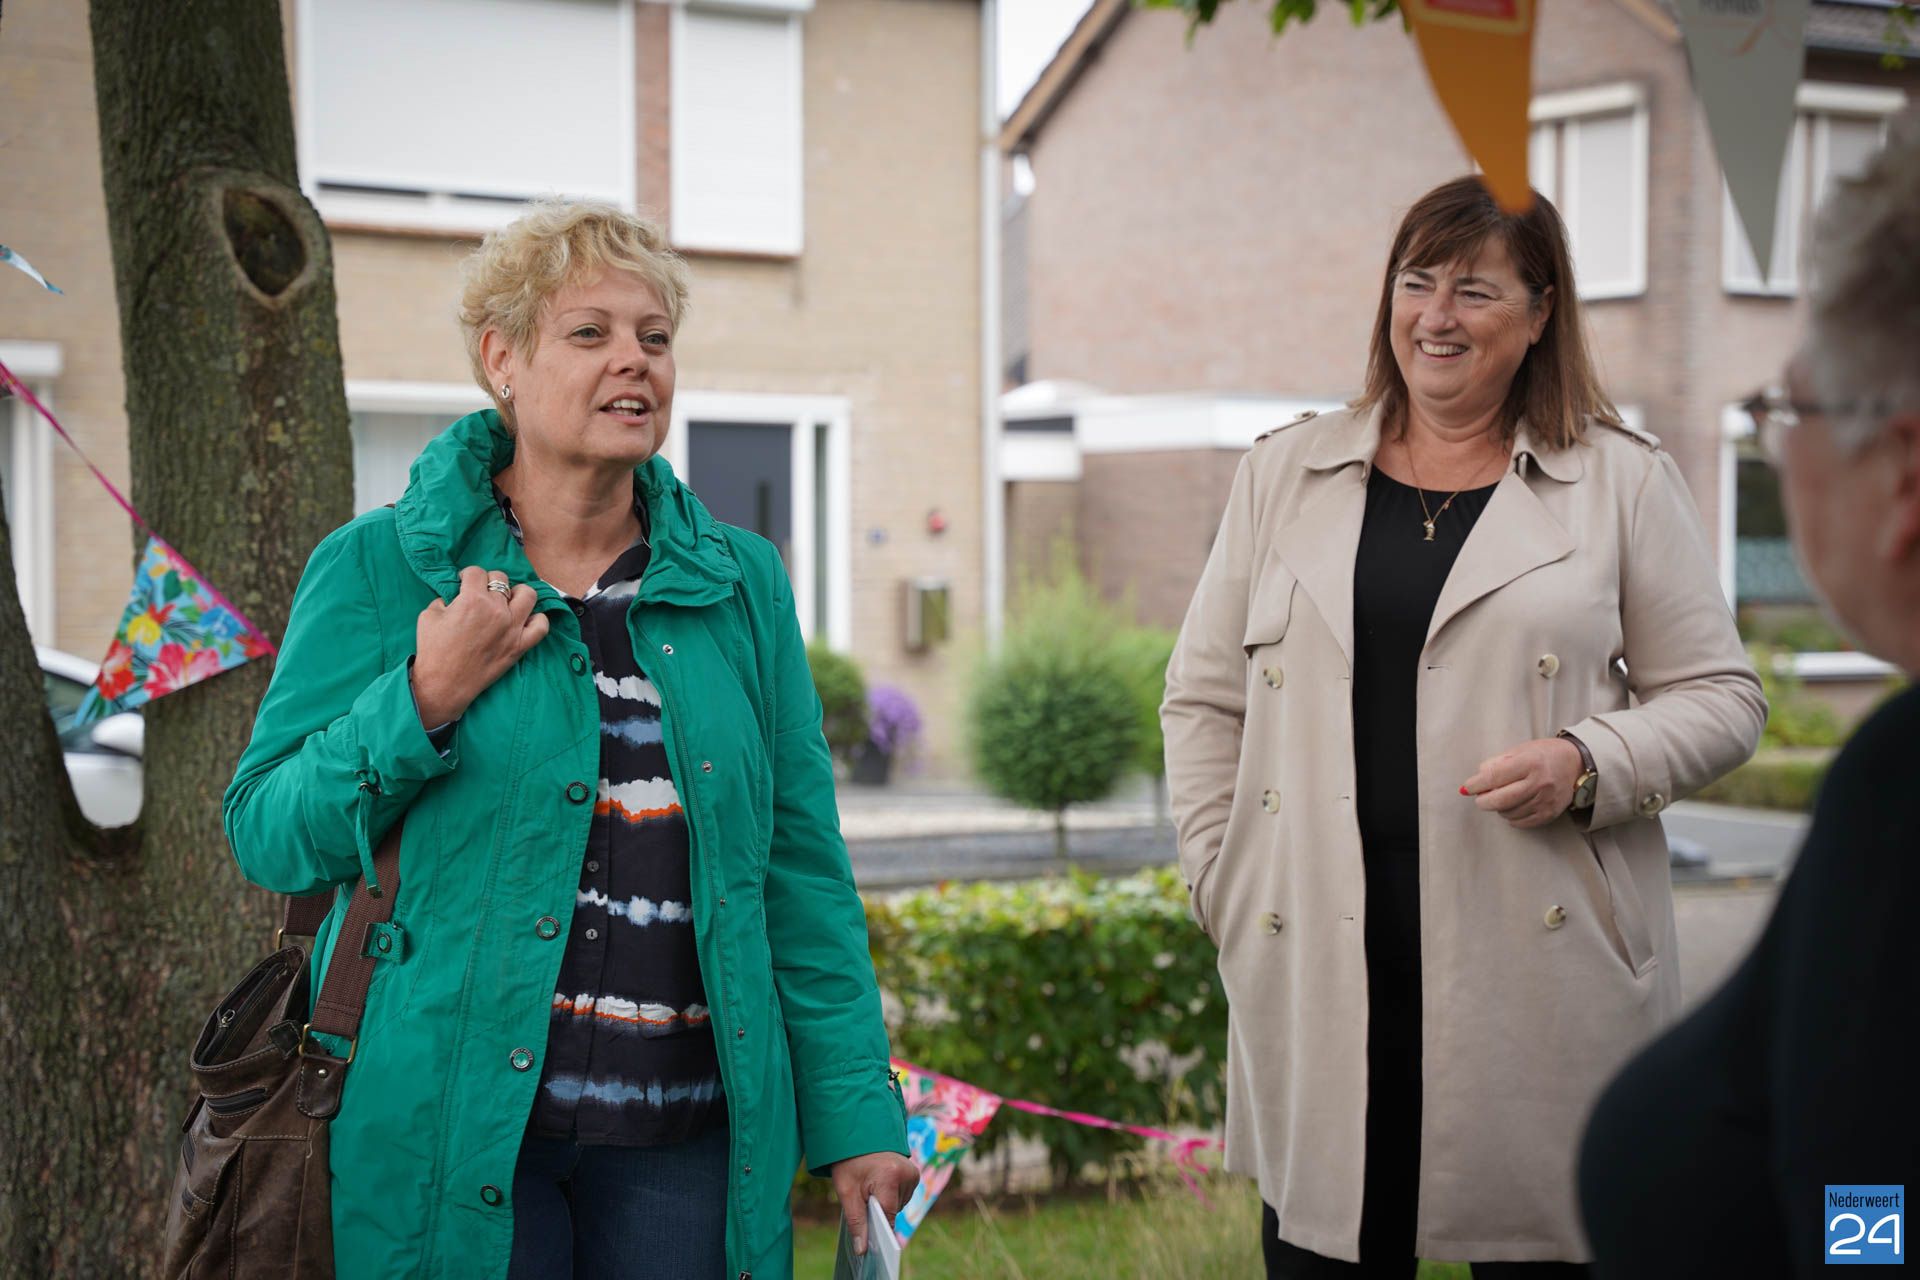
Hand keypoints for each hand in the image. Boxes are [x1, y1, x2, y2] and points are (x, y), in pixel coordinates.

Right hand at [412, 566, 548, 724]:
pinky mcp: (520, 646)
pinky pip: (541, 626)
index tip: (464, 583)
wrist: (444, 684)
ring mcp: (512, 628)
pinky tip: (524, 619)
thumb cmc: (433, 651)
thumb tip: (454, 597)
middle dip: (489, 582)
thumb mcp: (428, 616)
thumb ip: (444, 599)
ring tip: (507, 600)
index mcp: (472, 600)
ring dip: (517, 593)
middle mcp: (496, 610)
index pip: (477, 572)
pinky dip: (537, 619)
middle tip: (481, 594)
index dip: (468, 575)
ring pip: (528, 594)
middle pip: (501, 579)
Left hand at [829, 1150, 918, 1256]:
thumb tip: (862, 1250)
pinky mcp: (915, 1173)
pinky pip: (903, 1196)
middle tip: (863, 1199)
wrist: (858, 1133)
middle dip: (878, 1212)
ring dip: (885, 1203)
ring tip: (870, 1188)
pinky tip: (880, 1184)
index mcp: (889, 1177)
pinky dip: (891, 1195)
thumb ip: (856, 1221)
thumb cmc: (850, 1162)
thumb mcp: (846, 1192)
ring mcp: (913, 1173)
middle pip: (894, 1211)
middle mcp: (906, 1174)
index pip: (889, 1216)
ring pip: (899, 1205)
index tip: (873, 1245)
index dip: (879, 1231)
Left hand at [1462, 737, 1583, 829]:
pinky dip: (1510, 817)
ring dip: (1498, 808)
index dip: (1476, 785)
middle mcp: (1540, 783)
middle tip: (1479, 798)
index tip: (1467, 788)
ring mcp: (1546, 800)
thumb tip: (1477, 778)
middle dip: (1483, 801)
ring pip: (1508, 813)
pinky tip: (1512, 807)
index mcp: (1530, 763)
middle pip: (1500, 800)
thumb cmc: (1543, 755)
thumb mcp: (1519, 750)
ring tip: (1502, 797)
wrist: (1575, 764)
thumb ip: (1497, 763)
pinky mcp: (1549, 814)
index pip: (1494, 777)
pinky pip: (1520, 822)